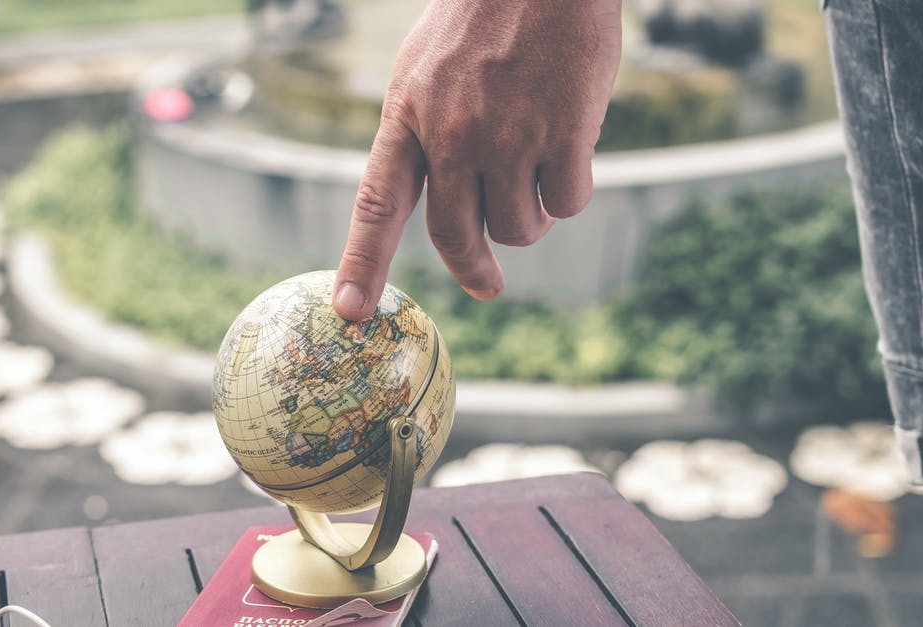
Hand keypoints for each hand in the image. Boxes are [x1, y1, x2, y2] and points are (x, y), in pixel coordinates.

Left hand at [332, 0, 621, 319]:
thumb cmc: (486, 17)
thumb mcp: (426, 71)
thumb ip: (425, 134)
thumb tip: (450, 201)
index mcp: (408, 116)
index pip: (377, 203)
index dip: (362, 262)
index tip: (351, 312)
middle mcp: (452, 134)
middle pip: (455, 236)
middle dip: (473, 268)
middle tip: (487, 284)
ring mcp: (509, 136)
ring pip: (518, 228)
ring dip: (530, 217)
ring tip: (536, 169)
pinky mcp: (565, 133)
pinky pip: (566, 202)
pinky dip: (570, 189)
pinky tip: (570, 147)